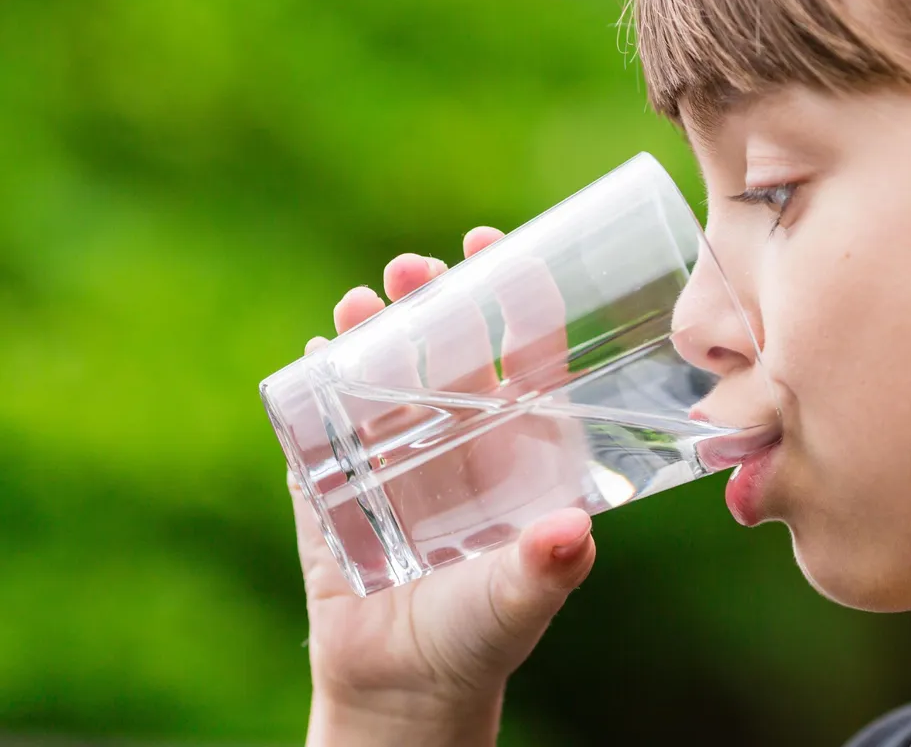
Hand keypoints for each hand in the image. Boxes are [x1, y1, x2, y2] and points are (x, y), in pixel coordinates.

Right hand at [293, 227, 596, 746]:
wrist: (405, 686)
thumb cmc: (481, 635)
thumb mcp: (520, 600)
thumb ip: (546, 569)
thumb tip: (571, 533)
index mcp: (519, 447)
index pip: (525, 354)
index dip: (514, 297)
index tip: (496, 246)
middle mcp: (462, 436)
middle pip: (450, 344)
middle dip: (434, 297)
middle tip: (414, 270)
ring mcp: (399, 451)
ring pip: (385, 367)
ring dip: (372, 328)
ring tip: (359, 303)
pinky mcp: (340, 477)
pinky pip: (326, 416)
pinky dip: (318, 381)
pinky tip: (315, 355)